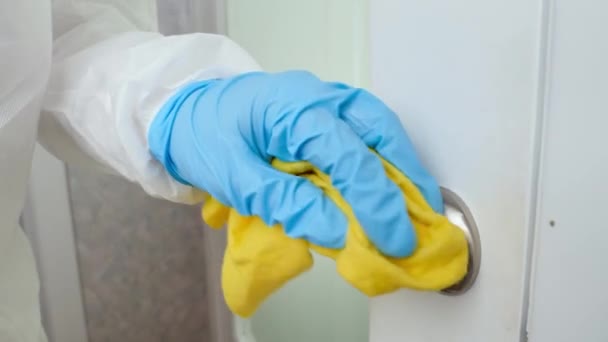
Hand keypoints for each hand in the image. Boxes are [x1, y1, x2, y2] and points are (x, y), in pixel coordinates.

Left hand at [148, 71, 441, 256]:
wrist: (187, 111)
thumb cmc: (204, 137)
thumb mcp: (234, 178)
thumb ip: (285, 203)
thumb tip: (338, 231)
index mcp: (292, 108)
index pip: (348, 157)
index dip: (376, 203)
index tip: (393, 241)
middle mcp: (317, 96)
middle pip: (378, 130)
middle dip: (407, 177)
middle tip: (425, 220)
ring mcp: (324, 98)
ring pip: (379, 126)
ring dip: (402, 165)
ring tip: (419, 205)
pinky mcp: (325, 110)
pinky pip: (365, 129)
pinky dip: (384, 158)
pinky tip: (391, 183)